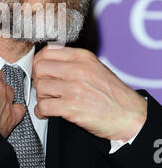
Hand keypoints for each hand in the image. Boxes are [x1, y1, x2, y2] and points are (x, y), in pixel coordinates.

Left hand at [32, 46, 146, 141]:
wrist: (130, 116)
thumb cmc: (113, 94)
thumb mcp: (95, 68)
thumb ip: (73, 61)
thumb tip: (48, 59)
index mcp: (82, 57)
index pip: (47, 52)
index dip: (38, 63)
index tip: (39, 72)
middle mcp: (78, 70)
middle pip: (39, 68)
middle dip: (38, 79)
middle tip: (43, 88)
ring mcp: (74, 88)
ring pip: (40, 87)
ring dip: (40, 97)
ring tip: (48, 102)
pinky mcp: (72, 107)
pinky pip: (43, 106)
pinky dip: (41, 111)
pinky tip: (46, 113)